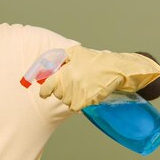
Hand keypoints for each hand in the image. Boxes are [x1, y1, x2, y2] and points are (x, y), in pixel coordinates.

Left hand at [39, 45, 159, 110]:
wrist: (115, 69)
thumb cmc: (95, 60)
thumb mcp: (75, 52)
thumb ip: (59, 58)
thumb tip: (47, 65)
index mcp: (64, 72)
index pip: (46, 88)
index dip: (45, 91)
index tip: (45, 93)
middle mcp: (69, 84)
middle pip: (57, 95)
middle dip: (62, 91)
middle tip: (72, 84)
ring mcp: (78, 94)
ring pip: (66, 102)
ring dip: (70, 97)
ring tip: (81, 87)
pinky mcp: (86, 101)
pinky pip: (75, 107)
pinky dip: (78, 103)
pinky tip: (85, 94)